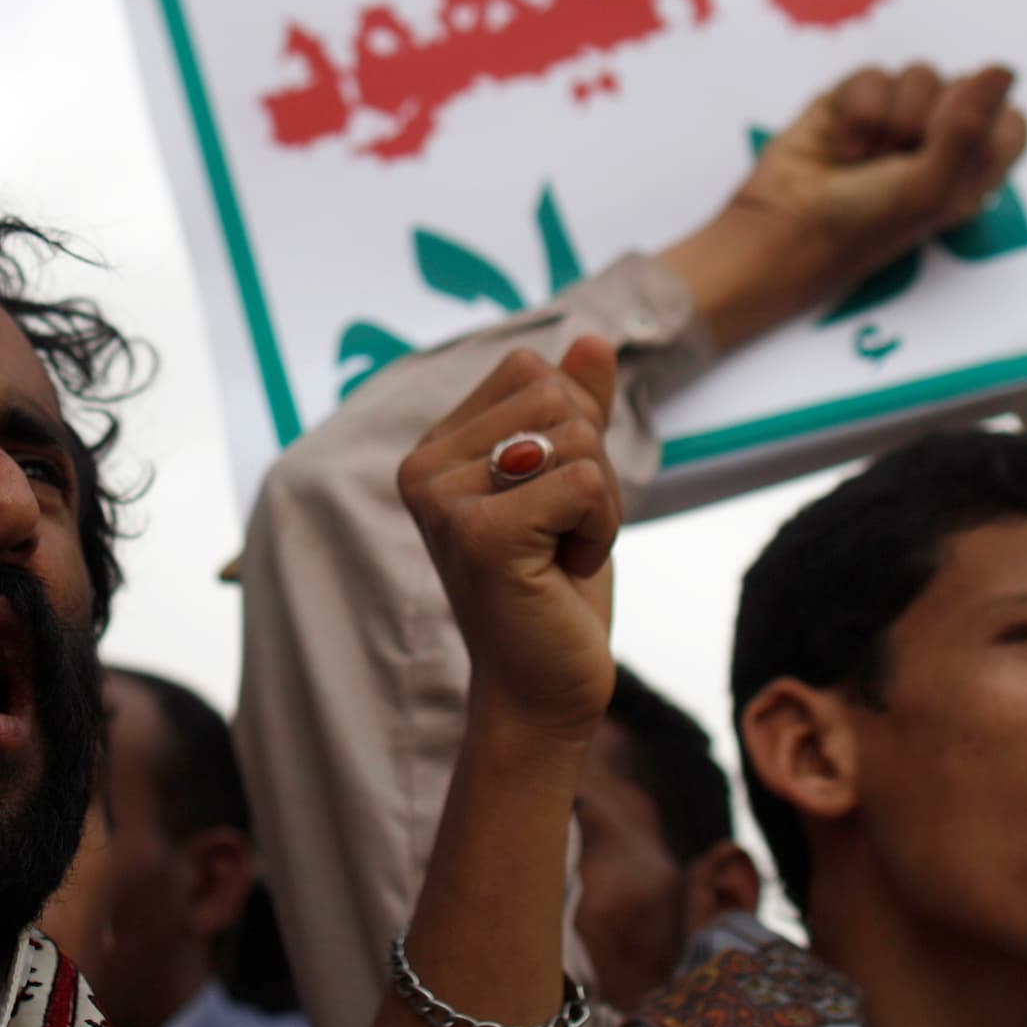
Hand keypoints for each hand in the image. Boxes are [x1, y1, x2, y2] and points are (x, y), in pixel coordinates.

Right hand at [396, 338, 623, 745]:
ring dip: (599, 504)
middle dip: (590, 466)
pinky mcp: (480, 535)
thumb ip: (576, 410)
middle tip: (561, 533)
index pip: (532, 373)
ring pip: (577, 438)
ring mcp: (445, 500)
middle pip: (557, 399)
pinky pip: (585, 481)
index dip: (571, 432)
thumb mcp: (570, 484)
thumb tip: (593, 337)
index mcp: (435, 447)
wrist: (541, 689)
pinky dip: (601, 529)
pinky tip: (566, 571)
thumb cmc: (553, 589)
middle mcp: (425, 466)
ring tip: (561, 555)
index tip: (550, 503)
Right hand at [661, 61, 1026, 351]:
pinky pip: (873, 75)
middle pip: (966, 88)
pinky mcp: (853, 102)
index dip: (988, 122)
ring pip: (919, 74)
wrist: (784, 229)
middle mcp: (939, 143)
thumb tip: (1004, 68)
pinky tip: (842, 146)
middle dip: (932, 120)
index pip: (1011, 122)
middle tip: (903, 159)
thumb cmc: (863, 226)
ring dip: (890, 118)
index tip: (956, 146)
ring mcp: (895, 120)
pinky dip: (857, 111)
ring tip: (866, 158)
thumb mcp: (931, 188)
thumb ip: (969, 126)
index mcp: (972, 172)